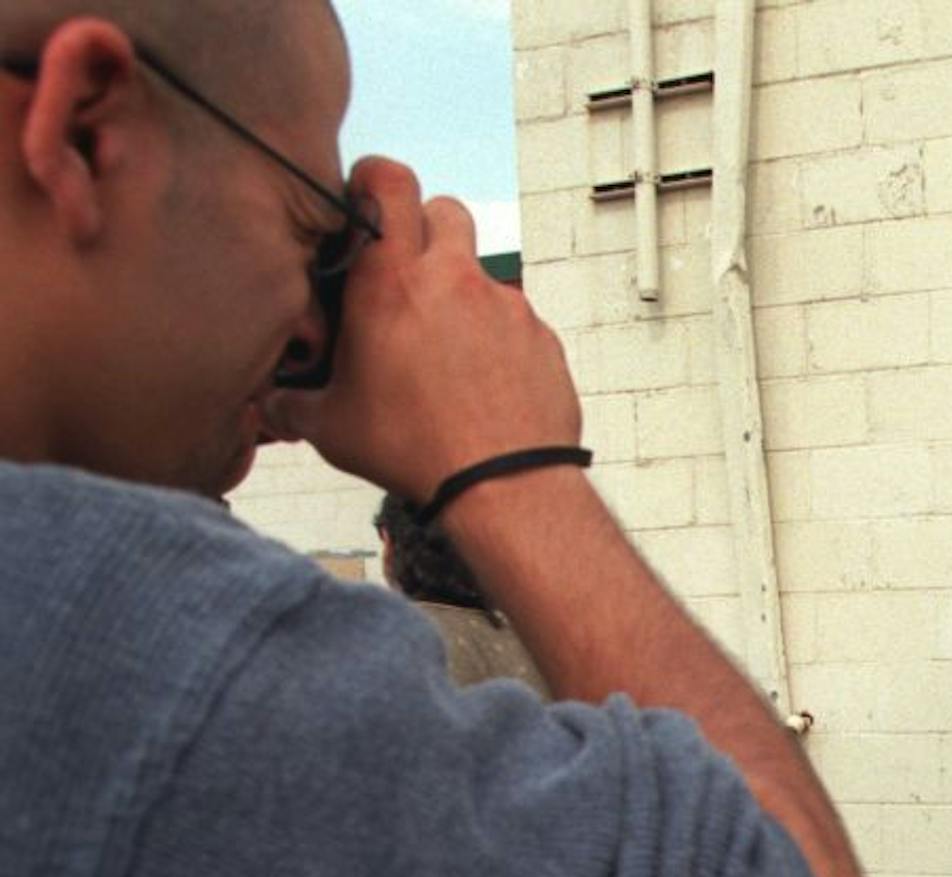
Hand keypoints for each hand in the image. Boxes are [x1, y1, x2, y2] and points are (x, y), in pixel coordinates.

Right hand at [262, 158, 582, 502]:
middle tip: (407, 269)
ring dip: (459, 289)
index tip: (367, 196)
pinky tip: (482, 377)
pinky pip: (515, 317)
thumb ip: (293, 403)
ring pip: (480, 268)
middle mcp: (453, 279)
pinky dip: (496, 334)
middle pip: (443, 209)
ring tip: (443, 341)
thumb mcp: (333, 428)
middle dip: (423, 227)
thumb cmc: (414, 450)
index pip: (389, 181)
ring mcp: (504, 304)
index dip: (377, 178)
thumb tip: (269, 404)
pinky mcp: (541, 335)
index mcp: (392, 281)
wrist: (505, 484)